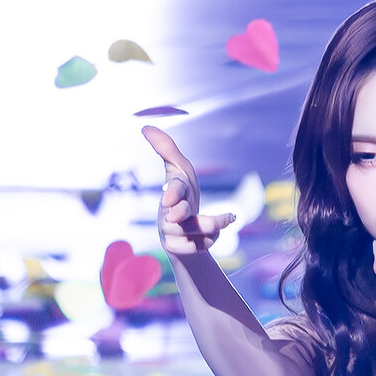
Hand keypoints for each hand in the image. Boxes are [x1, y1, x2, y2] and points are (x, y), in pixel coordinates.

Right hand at [142, 125, 235, 259]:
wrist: (185, 230)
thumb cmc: (184, 195)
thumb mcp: (180, 170)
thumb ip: (166, 148)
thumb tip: (145, 126)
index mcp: (171, 192)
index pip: (173, 189)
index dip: (173, 193)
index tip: (169, 199)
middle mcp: (167, 213)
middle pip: (182, 215)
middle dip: (193, 211)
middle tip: (204, 214)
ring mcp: (170, 233)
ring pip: (195, 230)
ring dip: (213, 224)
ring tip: (230, 217)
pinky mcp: (177, 249)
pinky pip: (200, 245)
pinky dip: (210, 240)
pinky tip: (213, 235)